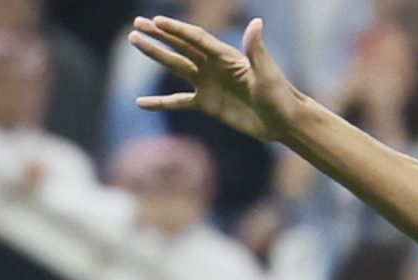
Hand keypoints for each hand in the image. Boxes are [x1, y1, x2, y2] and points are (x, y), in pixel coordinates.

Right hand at [130, 15, 299, 143]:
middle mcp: (214, 66)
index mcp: (226, 56)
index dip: (176, 30)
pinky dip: (160, 102)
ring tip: (135, 42)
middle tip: (136, 26)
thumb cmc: (279, 94)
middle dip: (158, 36)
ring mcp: (208, 84)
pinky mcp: (207, 104)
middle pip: (180, 47)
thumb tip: (256, 23)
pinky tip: (141, 102)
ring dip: (156, 55)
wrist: (282, 121)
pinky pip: (178, 101)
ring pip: (176, 67)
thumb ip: (256, 49)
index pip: (196, 39)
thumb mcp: (267, 73)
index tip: (156, 21)